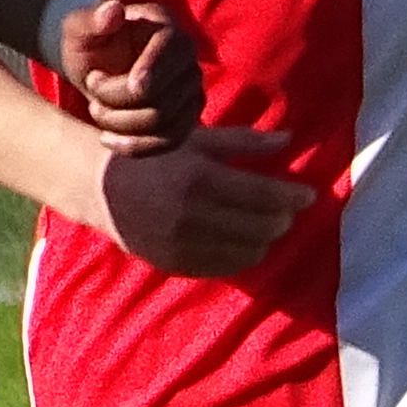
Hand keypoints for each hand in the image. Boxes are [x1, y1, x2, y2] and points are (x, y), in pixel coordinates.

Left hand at [56, 0, 200, 147]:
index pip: (172, 51)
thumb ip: (92, 18)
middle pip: (163, 97)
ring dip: (121, 125)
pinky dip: (136, 147)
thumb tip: (114, 10)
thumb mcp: (78, 27)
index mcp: (165, 26)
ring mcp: (191, 90)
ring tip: (96, 109)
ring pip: (165, 124)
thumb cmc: (86, 41)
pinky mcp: (186, 118)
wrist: (93, 63)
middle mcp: (187, 58)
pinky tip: (108, 139)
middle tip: (91, 86)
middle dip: (117, 101)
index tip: (121, 83)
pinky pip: (170, 142)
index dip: (150, 71)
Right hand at [92, 135, 317, 281]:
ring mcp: (180, 243)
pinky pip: (223, 267)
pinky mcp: (173, 263)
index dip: (293, 197)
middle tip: (288, 210)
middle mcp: (191, 214)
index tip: (310, 195)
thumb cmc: (153, 155)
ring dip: (265, 239)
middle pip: (260, 227)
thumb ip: (243, 142)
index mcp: (199, 178)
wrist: (95, 186)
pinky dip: (241, 256)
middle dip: (282, 219)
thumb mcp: (195, 139)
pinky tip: (243, 242)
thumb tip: (290, 139)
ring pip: (247, 252)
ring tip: (267, 225)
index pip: (263, 195)